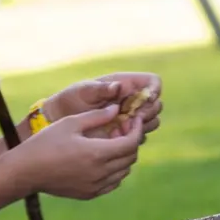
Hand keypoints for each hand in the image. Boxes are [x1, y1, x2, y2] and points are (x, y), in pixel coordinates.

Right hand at [12, 104, 143, 199]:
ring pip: (124, 171)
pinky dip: (115, 171)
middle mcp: (100, 173)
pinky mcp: (89, 194)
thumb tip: (117, 109)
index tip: (134, 119)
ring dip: (124, 156)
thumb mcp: (70, 123)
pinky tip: (103, 159)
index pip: (131, 143)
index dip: (136, 129)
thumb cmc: (45, 143)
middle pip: (130, 157)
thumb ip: (97, 116)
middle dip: (131, 140)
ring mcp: (96, 186)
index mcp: (97, 154)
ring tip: (111, 142)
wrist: (24, 172)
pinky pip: (113, 183)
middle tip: (121, 128)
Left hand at [46, 72, 163, 139]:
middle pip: (157, 105)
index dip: (155, 89)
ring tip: (120, 128)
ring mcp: (132, 117)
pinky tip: (115, 137)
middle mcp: (133, 100)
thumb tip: (117, 86)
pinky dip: (132, 138)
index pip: (153, 82)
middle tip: (131, 117)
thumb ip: (99, 89)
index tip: (147, 99)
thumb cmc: (72, 99)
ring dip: (141, 126)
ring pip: (152, 122)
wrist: (62, 120)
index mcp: (127, 84)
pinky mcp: (127, 133)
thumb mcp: (83, 91)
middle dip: (148, 112)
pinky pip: (140, 136)